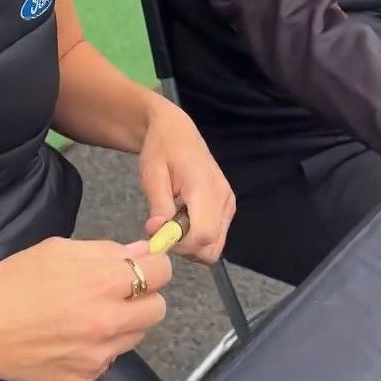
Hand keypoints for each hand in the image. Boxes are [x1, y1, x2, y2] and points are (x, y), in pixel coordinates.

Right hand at [0, 237, 170, 380]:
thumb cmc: (14, 280)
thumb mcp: (60, 250)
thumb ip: (106, 251)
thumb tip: (142, 251)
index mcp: (105, 282)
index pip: (162, 271)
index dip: (152, 264)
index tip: (140, 264)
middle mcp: (109, 323)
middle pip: (158, 309)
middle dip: (143, 296)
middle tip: (116, 291)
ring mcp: (98, 357)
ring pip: (135, 336)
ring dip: (122, 323)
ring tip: (86, 314)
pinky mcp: (84, 380)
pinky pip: (107, 361)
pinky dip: (96, 348)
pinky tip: (68, 337)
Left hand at [138, 98, 235, 263]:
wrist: (176, 131)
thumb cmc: (161, 149)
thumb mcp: (152, 174)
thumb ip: (158, 205)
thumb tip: (157, 234)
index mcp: (204, 187)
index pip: (203, 236)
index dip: (181, 246)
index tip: (160, 236)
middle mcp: (223, 198)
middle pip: (212, 248)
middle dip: (186, 249)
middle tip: (165, 231)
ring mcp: (228, 203)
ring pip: (215, 246)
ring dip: (192, 245)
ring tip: (173, 221)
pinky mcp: (228, 206)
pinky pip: (216, 236)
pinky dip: (199, 236)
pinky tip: (184, 218)